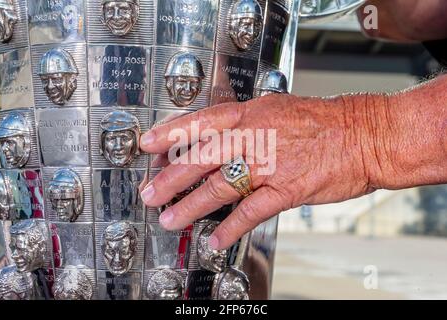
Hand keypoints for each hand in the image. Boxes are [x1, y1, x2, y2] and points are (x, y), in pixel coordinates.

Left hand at [139, 93, 386, 249]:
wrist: (364, 134)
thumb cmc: (324, 122)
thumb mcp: (278, 110)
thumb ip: (247, 124)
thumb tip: (219, 139)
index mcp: (252, 114)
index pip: (202, 122)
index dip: (171, 133)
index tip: (148, 144)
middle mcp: (256, 136)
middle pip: (202, 157)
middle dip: (171, 177)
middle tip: (150, 193)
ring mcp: (271, 163)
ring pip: (220, 185)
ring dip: (192, 206)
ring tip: (172, 219)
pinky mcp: (288, 188)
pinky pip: (251, 210)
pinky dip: (231, 227)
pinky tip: (215, 239)